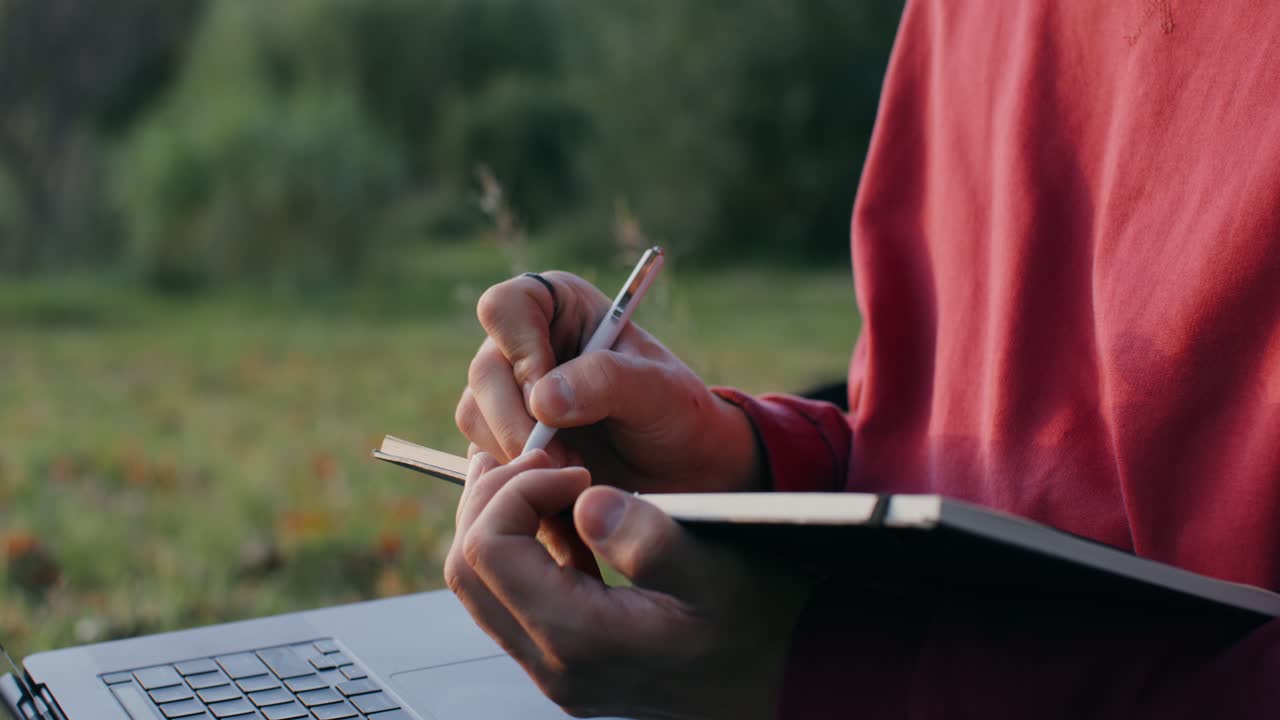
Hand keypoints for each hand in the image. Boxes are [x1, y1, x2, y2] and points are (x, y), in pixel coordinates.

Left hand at [445, 451, 812, 718]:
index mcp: (580, 639)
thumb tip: (587, 505)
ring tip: (540, 476)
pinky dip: (518, 549)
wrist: (783, 679)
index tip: (573, 468)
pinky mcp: (565, 663)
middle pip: (467, 570)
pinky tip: (559, 517)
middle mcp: (553, 665)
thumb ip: (653, 541)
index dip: (516, 491)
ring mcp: (555, 670)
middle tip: (540, 459)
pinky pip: (509, 600)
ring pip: (480, 587)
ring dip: (500, 522)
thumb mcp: (718, 573)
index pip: (487, 551)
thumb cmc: (759, 623)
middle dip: (492, 501)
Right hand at [455, 271, 763, 493]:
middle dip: (519, 423)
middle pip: (485, 371)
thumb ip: (606, 381)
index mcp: (558, 305)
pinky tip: (559, 485)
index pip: (505, 307)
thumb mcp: (657, 390)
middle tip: (563, 460)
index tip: (548, 400)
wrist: (678, 467)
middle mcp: (524, 341)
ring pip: (475, 415)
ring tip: (574, 472)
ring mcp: (508, 389)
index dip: (520, 350)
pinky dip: (515, 474)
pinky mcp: (502, 433)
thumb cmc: (674, 412)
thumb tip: (541, 400)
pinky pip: (482, 452)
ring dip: (519, 453)